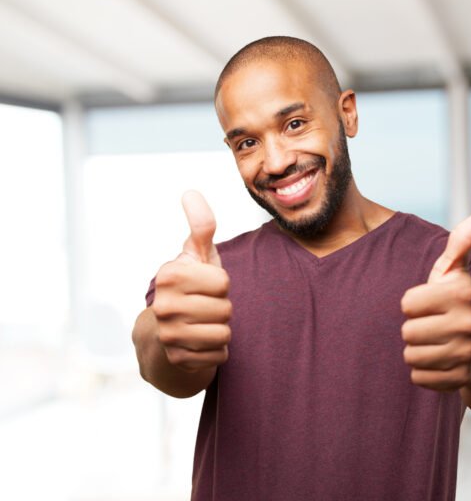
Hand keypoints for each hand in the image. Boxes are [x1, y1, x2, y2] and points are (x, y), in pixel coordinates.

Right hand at [151, 190, 231, 372]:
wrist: (164, 332)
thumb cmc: (190, 286)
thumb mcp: (196, 255)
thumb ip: (201, 226)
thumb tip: (191, 192)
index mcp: (169, 275)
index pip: (223, 282)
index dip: (221, 284)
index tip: (204, 285)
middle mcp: (163, 305)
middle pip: (225, 310)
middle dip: (222, 308)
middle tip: (204, 307)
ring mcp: (167, 334)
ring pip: (224, 334)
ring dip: (220, 330)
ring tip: (203, 324)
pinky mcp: (176, 359)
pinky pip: (219, 356)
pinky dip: (216, 351)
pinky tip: (199, 343)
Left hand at [401, 212, 470, 390]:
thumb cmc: (456, 300)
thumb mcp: (456, 270)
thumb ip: (462, 241)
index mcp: (462, 294)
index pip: (406, 304)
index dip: (413, 303)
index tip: (431, 303)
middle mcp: (468, 325)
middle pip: (407, 332)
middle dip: (414, 328)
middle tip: (433, 325)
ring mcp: (466, 355)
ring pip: (411, 357)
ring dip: (417, 350)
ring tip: (436, 342)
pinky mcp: (460, 380)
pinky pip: (418, 378)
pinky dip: (423, 372)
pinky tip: (439, 360)